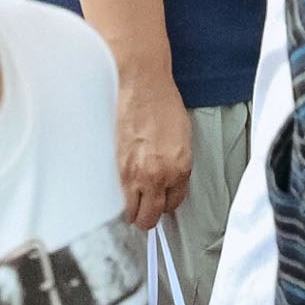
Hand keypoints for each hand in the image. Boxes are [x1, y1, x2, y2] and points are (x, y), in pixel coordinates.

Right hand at [113, 62, 193, 233]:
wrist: (144, 87)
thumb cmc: (164, 105)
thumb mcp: (182, 138)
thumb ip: (177, 162)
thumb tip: (170, 177)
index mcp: (181, 167)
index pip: (175, 202)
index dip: (167, 203)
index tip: (162, 202)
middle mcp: (162, 176)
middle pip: (154, 215)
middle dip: (151, 217)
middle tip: (147, 212)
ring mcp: (140, 175)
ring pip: (137, 213)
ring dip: (136, 214)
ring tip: (134, 208)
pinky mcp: (121, 169)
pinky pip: (123, 199)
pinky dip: (125, 202)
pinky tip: (126, 198)